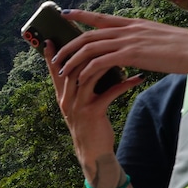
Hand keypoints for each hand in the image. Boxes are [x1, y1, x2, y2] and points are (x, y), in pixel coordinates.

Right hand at [44, 37, 141, 170]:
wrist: (93, 151)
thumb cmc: (90, 126)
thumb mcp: (80, 106)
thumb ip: (80, 89)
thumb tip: (88, 69)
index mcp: (62, 97)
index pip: (55, 72)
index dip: (52, 56)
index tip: (50, 39)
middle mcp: (66, 100)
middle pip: (70, 69)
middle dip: (78, 51)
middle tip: (86, 35)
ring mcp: (78, 106)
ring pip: (87, 77)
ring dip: (104, 62)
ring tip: (117, 51)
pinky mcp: (92, 112)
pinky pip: (109, 92)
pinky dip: (125, 84)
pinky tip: (137, 78)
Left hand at [55, 9, 187, 76]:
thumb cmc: (179, 47)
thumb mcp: (154, 36)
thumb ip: (137, 38)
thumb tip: (127, 46)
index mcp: (132, 24)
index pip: (101, 18)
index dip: (81, 15)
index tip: (65, 13)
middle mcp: (127, 30)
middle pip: (88, 34)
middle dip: (68, 45)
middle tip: (55, 56)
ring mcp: (129, 41)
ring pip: (90, 48)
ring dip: (73, 60)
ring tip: (62, 71)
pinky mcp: (132, 54)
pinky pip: (101, 61)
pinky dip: (87, 70)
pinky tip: (81, 78)